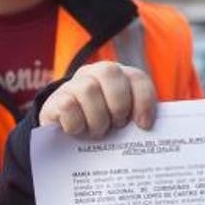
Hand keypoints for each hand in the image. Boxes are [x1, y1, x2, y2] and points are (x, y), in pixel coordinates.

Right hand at [38, 61, 156, 137]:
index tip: (143, 125)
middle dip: (118, 104)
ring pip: (88, 89)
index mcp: (121, 76)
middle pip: (110, 72)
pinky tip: (78, 131)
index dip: (143, 101)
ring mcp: (75, 83)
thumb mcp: (122, 119)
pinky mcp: (56, 99)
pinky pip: (68, 106)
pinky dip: (77, 124)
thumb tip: (149, 131)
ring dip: (97, 118)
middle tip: (117, 125)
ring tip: (98, 132)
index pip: (137, 78)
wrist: (66, 129)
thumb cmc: (103, 124)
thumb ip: (136, 118)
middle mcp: (97, 73)